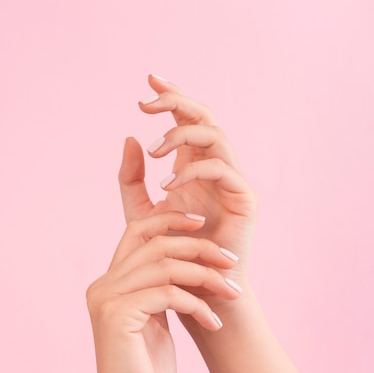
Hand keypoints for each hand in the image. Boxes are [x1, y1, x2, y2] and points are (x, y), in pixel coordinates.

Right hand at [86, 211, 239, 372]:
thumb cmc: (147, 371)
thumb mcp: (156, 321)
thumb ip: (160, 291)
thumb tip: (186, 265)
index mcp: (110, 282)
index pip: (138, 231)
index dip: (170, 220)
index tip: (203, 225)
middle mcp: (103, 285)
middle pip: (156, 244)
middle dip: (200, 248)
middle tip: (233, 262)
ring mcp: (107, 298)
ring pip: (166, 266)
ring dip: (207, 277)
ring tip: (233, 294)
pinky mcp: (117, 315)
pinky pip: (169, 294)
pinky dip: (198, 305)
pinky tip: (215, 323)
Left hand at [119, 76, 257, 307]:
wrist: (196, 291)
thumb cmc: (171, 254)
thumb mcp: (140, 213)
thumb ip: (132, 179)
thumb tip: (130, 137)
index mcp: (191, 166)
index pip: (185, 120)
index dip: (171, 97)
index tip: (148, 81)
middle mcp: (213, 168)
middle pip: (203, 117)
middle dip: (176, 103)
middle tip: (147, 104)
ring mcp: (231, 181)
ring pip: (214, 135)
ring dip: (181, 136)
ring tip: (154, 152)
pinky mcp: (244, 198)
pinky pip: (223, 168)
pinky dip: (194, 170)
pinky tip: (167, 185)